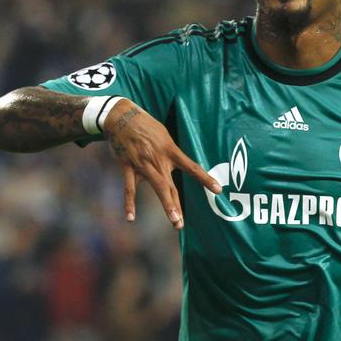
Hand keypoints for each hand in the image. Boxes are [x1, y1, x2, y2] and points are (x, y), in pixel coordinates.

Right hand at [103, 99, 220, 229]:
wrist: (122, 117)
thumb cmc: (146, 126)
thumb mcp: (164, 135)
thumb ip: (170, 153)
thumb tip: (177, 165)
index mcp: (170, 151)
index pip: (192, 167)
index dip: (205, 179)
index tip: (218, 190)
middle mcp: (159, 160)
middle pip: (171, 186)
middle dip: (177, 205)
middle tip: (181, 223)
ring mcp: (143, 164)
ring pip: (157, 188)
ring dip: (166, 205)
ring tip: (174, 221)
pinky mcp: (128, 166)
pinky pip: (129, 187)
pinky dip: (129, 203)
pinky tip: (130, 217)